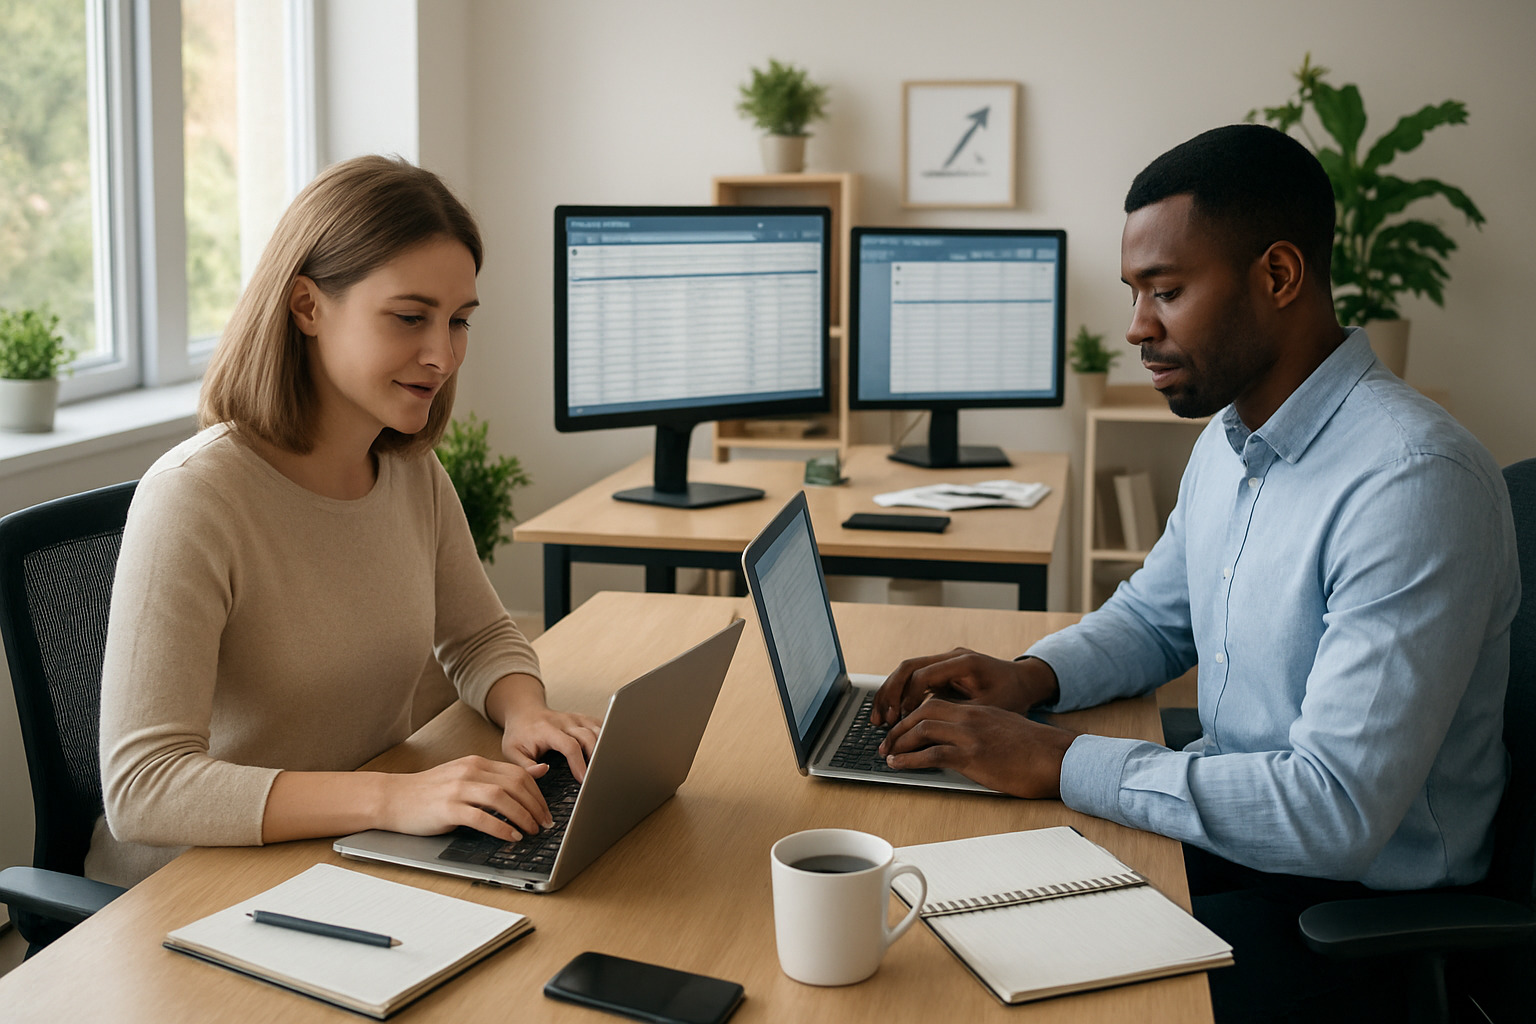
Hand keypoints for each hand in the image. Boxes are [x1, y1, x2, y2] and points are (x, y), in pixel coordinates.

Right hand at [382, 755, 554, 840]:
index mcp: (477, 763)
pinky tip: (511, 836)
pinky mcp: (447, 808)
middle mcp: (470, 772)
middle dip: (536, 806)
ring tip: (532, 831)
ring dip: (523, 816)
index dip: (538, 794)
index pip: (518, 774)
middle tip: (545, 824)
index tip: (546, 811)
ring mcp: (458, 789)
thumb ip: (499, 776)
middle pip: (515, 785)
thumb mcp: (467, 776)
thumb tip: (539, 771)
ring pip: (502, 799)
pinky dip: (501, 828)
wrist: (392, 797)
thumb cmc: (429, 791)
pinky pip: (481, 817)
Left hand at [501, 704, 602, 781]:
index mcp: (547, 729)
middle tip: (597, 777)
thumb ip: (525, 766)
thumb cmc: (519, 734)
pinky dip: (606, 738)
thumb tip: (544, 771)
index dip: (578, 763)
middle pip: (589, 737)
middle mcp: (565, 721)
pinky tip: (607, 752)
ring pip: (598, 730)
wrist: (524, 712)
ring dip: (603, 748)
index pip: (569, 745)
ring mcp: (576, 719)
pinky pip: (601, 726)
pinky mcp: (583, 719)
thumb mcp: (512, 752)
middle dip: (596, 758)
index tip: (583, 779)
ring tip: (603, 768)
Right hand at [871, 649, 1057, 725]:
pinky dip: (901, 696)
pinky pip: (914, 680)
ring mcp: (945, 663)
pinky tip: (893, 716)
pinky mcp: (942, 672)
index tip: (900, 719)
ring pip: (906, 672)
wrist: (1026, 682)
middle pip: (908, 668)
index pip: (923, 674)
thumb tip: (929, 733)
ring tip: (879, 719)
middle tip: (880, 720)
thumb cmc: (1013, 696)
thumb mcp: (990, 710)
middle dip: (890, 694)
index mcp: (964, 662)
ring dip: (890, 694)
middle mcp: (951, 657)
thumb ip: (960, 717)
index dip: (907, 697)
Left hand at [878, 700, 1075, 798]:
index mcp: (978, 710)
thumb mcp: (1004, 731)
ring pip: (922, 728)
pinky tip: (899, 765)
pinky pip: (932, 754)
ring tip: (888, 754)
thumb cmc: (1035, 750)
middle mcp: (971, 717)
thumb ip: (981, 730)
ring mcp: (970, 735)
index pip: (935, 702)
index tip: (900, 727)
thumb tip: (963, 742)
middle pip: (923, 711)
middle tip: (886, 741)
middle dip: (899, 726)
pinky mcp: (973, 756)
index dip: (912, 714)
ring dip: (899, 741)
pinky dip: (910, 759)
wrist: (1057, 758)